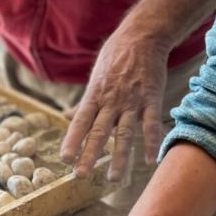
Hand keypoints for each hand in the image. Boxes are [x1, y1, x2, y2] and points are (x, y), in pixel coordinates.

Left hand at [61, 30, 168, 181]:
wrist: (142, 36)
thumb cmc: (115, 58)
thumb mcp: (95, 79)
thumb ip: (83, 103)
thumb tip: (65, 116)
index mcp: (94, 96)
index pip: (80, 121)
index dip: (73, 139)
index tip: (65, 158)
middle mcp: (110, 101)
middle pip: (99, 131)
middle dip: (90, 154)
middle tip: (81, 175)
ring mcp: (131, 101)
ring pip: (124, 132)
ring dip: (119, 157)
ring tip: (113, 179)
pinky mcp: (151, 98)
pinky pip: (151, 124)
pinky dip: (150, 142)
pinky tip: (149, 161)